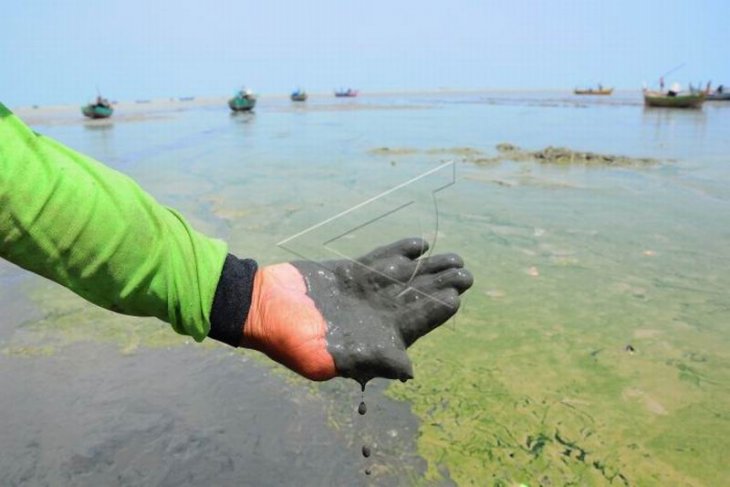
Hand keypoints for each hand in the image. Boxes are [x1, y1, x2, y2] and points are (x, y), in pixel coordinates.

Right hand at [242, 238, 472, 384]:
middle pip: (418, 297)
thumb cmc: (291, 338)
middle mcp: (375, 314)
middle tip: (466, 273)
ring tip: (454, 257)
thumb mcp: (327, 359)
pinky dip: (400, 252)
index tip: (457, 296)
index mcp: (376, 339)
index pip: (416, 323)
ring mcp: (364, 292)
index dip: (438, 310)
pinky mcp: (351, 273)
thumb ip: (370, 361)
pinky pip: (381, 260)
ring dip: (429, 267)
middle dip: (442, 284)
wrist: (261, 307)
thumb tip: (408, 369)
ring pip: (406, 277)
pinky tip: (419, 245)